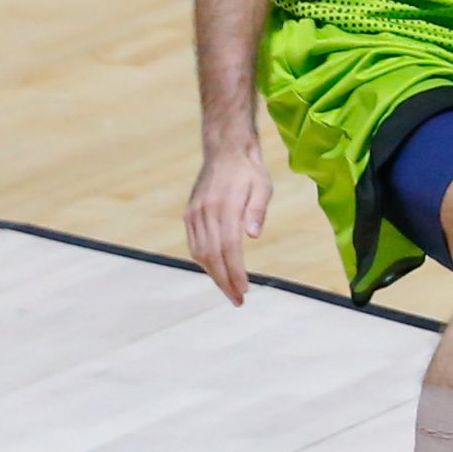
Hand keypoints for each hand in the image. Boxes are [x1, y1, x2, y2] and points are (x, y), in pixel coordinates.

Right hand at [185, 145, 271, 304]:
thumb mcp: (263, 186)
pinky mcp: (189, 214)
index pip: (228, 247)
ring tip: (229, 290)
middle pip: (212, 255)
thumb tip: (254, 234)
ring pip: (200, 253)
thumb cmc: (250, 171)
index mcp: (224, 206)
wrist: (225, 151)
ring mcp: (194, 214)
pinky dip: (204, 261)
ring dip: (213, 275)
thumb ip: (258, 210)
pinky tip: (217, 271)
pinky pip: (194, 244)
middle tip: (238, 300)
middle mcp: (205, 212)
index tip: (244, 289)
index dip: (235, 271)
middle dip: (224, 281)